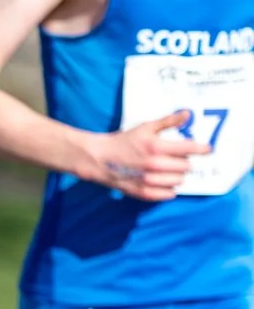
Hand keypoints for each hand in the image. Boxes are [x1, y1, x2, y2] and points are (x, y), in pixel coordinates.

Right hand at [93, 111, 210, 200]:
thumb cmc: (124, 141)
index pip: (189, 149)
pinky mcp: (143, 192)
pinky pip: (168, 194)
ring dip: (177, 175)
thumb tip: (188, 114)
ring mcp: (149, 180)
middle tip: (176, 158)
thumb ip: (168, 122)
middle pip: (186, 167)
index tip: (208, 149)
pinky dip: (169, 188)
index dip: (202, 149)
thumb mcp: (145, 127)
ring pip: (179, 181)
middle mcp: (155, 165)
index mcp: (156, 146)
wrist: (101, 158)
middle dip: (184, 162)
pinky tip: (164, 181)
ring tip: (168, 169)